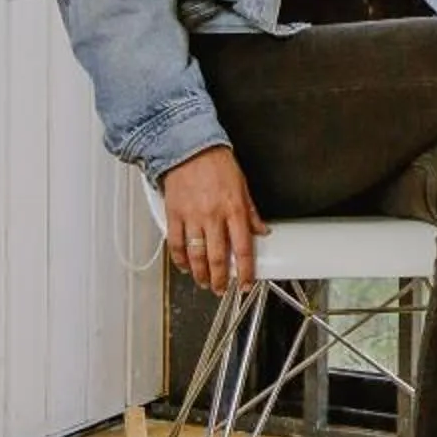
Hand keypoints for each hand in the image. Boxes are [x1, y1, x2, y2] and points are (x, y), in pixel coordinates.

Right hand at [161, 145, 266, 291]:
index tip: (247, 283)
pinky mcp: (173, 215)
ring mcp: (192, 217)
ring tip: (204, 282)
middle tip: (222, 288)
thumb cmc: (216, 163)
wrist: (188, 148)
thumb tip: (262, 230)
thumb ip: (251, 212)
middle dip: (220, 279)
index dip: (246, 271)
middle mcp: (213, 216)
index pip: (243, 248)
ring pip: (196, 255)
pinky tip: (185, 266)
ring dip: (200, 274)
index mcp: (234, 209)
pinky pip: (175, 244)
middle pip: (217, 258)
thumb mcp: (242, 186)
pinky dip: (180, 259)